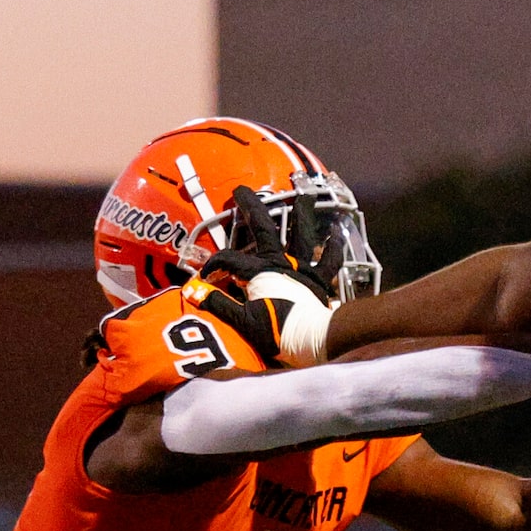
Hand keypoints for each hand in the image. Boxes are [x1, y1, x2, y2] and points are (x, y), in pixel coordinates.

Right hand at [191, 186, 338, 365]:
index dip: (213, 263)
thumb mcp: (241, 322)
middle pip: (263, 227)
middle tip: (241, 190)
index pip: (228, 259)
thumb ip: (219, 304)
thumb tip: (194, 291)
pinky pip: (329, 259)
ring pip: (302, 233)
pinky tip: (337, 232)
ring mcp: (302, 267)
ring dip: (301, 214)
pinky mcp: (320, 278)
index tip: (204, 275)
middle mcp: (280, 262)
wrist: (312, 340)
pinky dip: (333, 246)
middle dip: (250, 206)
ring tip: (303, 196)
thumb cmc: (276, 332)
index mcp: (258, 272)